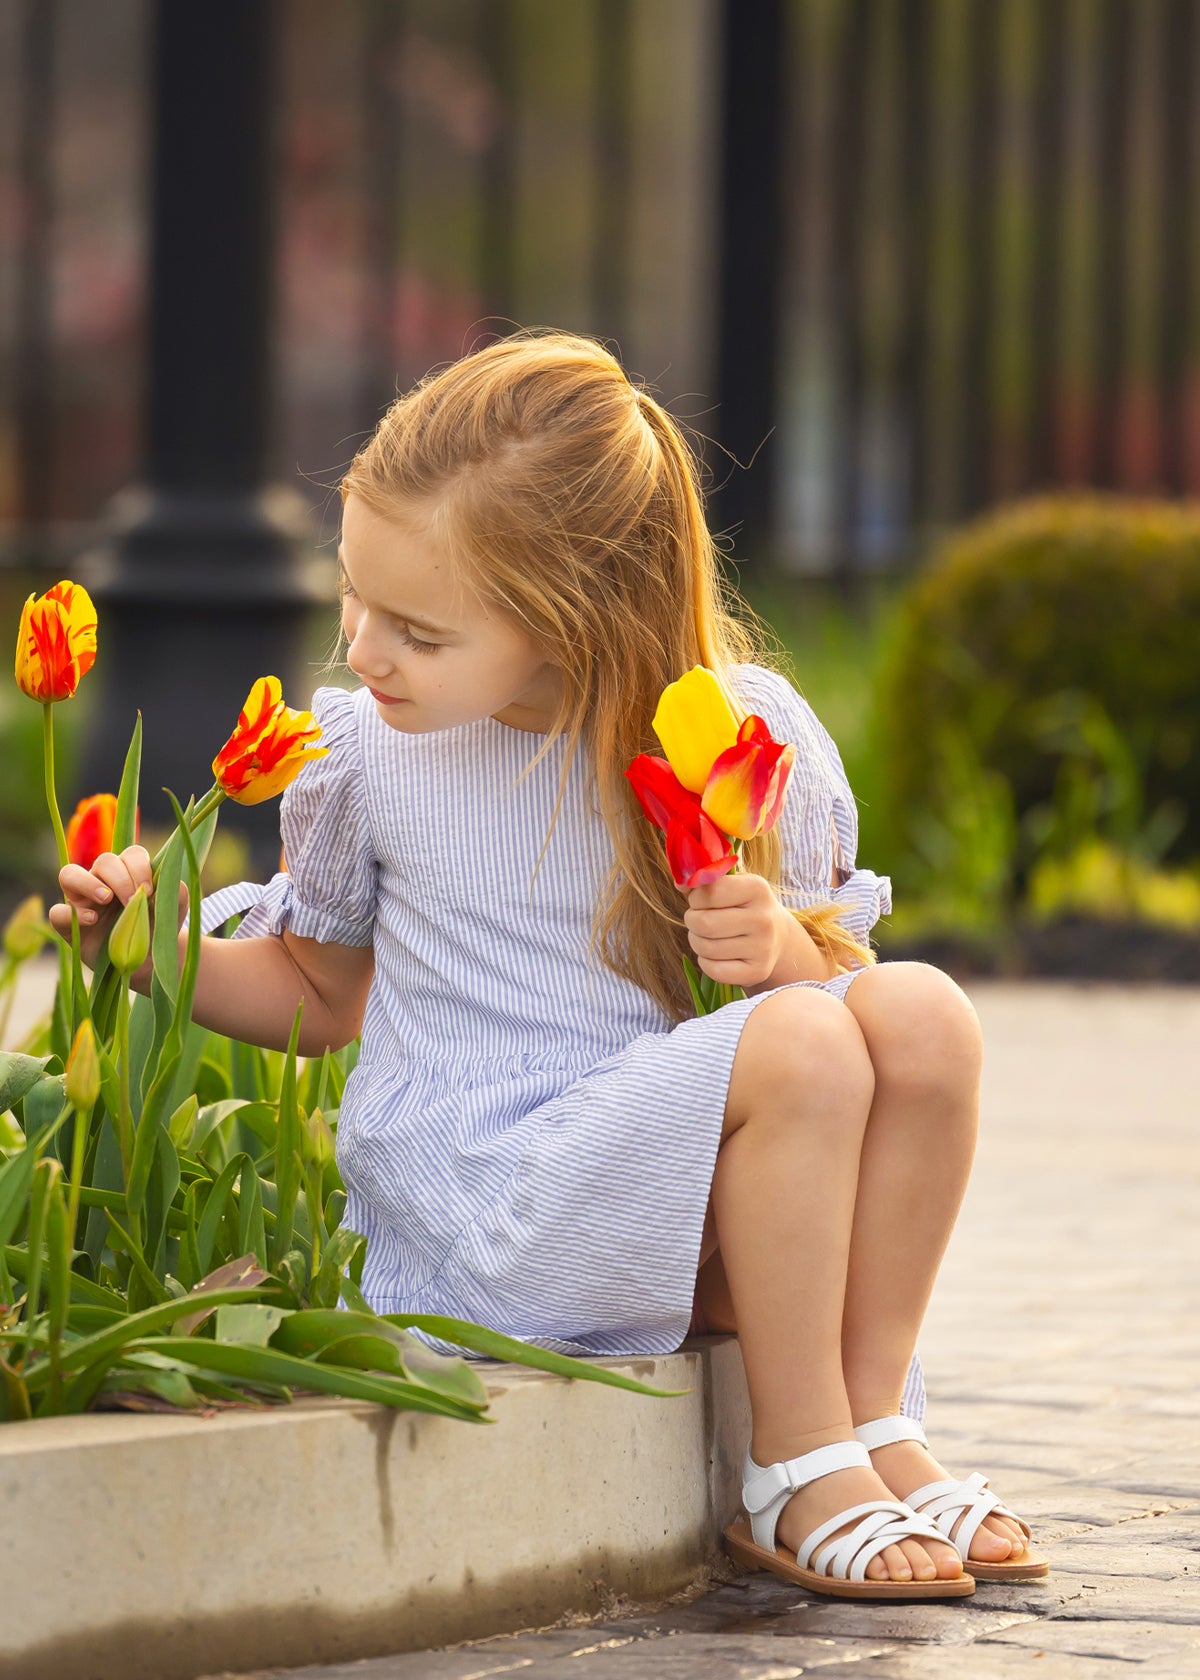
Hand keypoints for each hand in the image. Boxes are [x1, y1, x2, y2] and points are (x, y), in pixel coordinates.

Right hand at [50, 844, 183, 988]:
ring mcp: (82, 900)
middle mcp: (102, 880)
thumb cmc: (157, 929)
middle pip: (104, 861)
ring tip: (106, 898)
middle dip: (122, 878)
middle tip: (134, 900)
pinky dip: (72, 913)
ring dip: (88, 882)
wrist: (146, 963)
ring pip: (69, 874)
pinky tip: (93, 920)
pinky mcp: (69, 924)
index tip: (150, 890)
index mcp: (129, 872)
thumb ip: (177, 893)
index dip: (140, 868)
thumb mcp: (173, 911)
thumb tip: (164, 883)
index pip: (131, 855)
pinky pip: (57, 911)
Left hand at [683, 872, 789, 987]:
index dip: (696, 898)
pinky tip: (714, 954)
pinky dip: (705, 963)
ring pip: (706, 948)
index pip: (709, 893)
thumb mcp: (730, 885)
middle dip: (692, 921)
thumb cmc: (742, 906)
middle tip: (699, 919)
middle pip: (704, 923)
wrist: (777, 936)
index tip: (701, 900)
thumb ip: (703, 881)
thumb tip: (681, 883)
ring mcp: (763, 948)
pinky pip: (713, 970)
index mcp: (757, 889)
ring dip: (697, 941)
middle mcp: (763, 918)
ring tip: (707, 936)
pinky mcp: (758, 972)